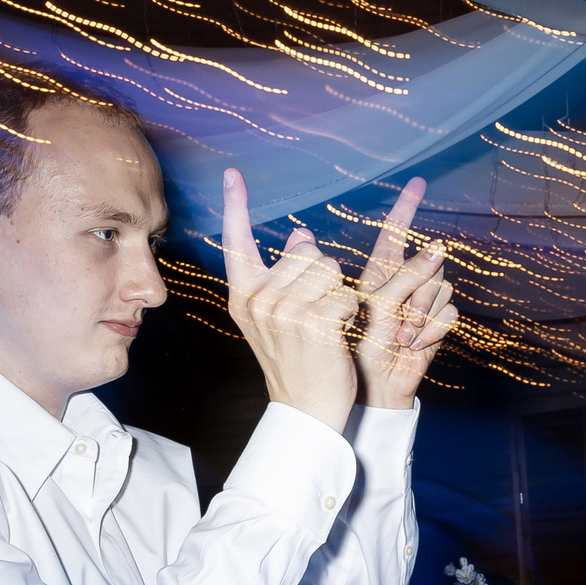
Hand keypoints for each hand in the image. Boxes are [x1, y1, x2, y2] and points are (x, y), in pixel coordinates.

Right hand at [220, 168, 358, 430]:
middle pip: (307, 252)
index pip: (237, 242)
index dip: (236, 206)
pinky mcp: (313, 323)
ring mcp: (283, 312)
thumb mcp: (283, 318)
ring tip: (328, 327)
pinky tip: (338, 338)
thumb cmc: (300, 362)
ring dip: (340, 295)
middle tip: (317, 316)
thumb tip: (302, 234)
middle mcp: (258, 301)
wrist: (307, 411)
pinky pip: (346, 295)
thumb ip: (287, 276)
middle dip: (323, 277)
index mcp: (245, 296)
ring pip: (329, 269)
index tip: (233, 173)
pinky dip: (352, 316)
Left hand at [351, 176, 454, 410]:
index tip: (417, 181)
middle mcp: (402, 286)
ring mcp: (420, 306)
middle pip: (429, 265)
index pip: (394, 235)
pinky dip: (433, 332)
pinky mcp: (435, 327)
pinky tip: (413, 346)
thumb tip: (438, 247)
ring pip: (442, 290)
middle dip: (419, 292)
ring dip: (423, 316)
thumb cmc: (359, 349)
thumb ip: (405, 277)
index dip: (406, 208)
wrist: (371, 390)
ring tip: (401, 337)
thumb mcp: (375, 308)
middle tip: (398, 320)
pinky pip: (449, 315)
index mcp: (379, 275)